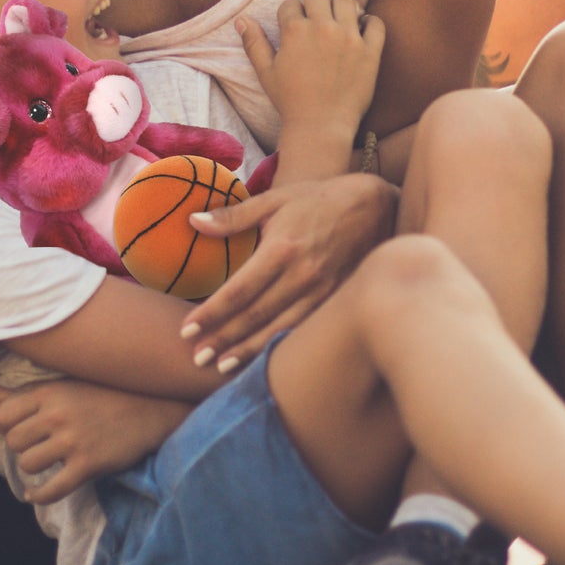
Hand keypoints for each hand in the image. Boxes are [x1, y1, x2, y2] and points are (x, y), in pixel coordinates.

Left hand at [0, 380, 188, 503]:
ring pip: (26, 465)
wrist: (153, 409)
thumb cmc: (110, 394)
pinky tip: (35, 493)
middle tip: (40, 445)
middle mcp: (58, 414)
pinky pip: (49, 490)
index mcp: (51, 391)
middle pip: (13, 442)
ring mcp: (73, 441)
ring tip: (48, 462)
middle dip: (22, 446)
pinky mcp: (87, 465)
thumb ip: (39, 394)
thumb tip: (0, 410)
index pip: (4, 414)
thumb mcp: (72, 382)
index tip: (22, 429)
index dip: (7, 425)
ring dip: (34, 467)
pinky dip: (38, 495)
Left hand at [182, 174, 398, 371]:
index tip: (187, 330)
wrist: (378, 207)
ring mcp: (321, 291)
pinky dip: (280, 345)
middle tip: (196, 356)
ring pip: (278, 329)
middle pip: (255, 317)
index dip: (211, 313)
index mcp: (282, 249)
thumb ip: (235, 215)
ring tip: (221, 365)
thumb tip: (193, 222)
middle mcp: (302, 275)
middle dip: (223, 339)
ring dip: (248, 351)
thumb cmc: (321, 199)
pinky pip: (302, 328)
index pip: (238, 290)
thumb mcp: (278, 198)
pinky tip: (263, 358)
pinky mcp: (335, 300)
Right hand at [240, 0, 384, 146]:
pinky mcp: (370, 51)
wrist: (321, 126)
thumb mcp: (266, 72)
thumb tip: (242, 19)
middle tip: (316, 21)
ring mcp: (349, 37)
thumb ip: (254, 43)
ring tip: (338, 22)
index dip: (290, 15)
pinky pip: (376, 22)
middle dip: (313, 4)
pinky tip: (362, 30)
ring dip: (340, 8)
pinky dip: (370, 22)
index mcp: (295, 31)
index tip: (294, 27)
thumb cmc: (290, 101)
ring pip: (347, 1)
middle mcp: (322, 28)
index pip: (291, 4)